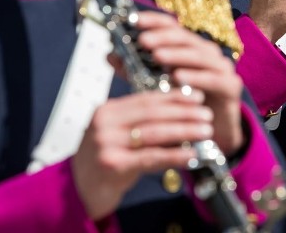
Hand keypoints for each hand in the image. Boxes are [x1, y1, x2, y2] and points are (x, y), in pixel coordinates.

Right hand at [73, 89, 213, 219]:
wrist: (79, 189)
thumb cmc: (103, 160)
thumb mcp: (117, 134)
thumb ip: (140, 122)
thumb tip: (180, 114)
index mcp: (107, 110)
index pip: (146, 99)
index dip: (174, 97)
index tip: (196, 97)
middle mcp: (105, 124)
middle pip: (153, 114)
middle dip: (184, 113)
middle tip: (206, 114)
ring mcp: (107, 144)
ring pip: (154, 133)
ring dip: (184, 131)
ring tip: (205, 130)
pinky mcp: (113, 165)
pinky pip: (151, 157)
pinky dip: (174, 155)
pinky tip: (191, 154)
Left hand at [135, 11, 244, 155]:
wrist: (213, 133)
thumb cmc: (183, 104)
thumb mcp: (155, 84)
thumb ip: (135, 69)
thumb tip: (109, 54)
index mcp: (189, 46)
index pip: (171, 25)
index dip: (153, 20)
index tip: (134, 20)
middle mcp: (206, 52)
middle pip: (184, 37)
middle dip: (162, 37)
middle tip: (143, 41)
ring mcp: (221, 67)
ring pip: (198, 55)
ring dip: (177, 55)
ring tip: (157, 56)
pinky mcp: (230, 85)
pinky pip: (212, 78)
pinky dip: (196, 77)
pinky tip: (178, 78)